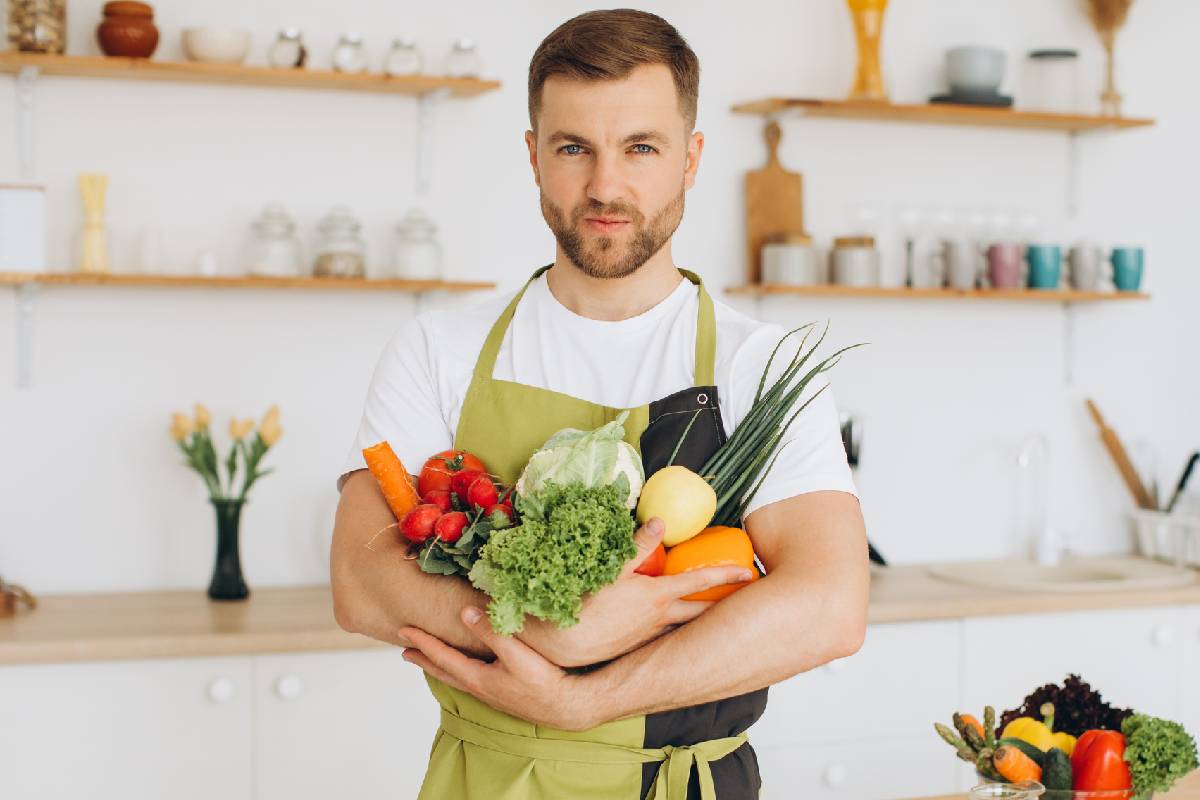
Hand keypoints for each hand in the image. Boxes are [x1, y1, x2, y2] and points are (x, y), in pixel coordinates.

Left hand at [400, 607, 597, 730]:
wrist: (565, 708)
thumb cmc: (542, 681)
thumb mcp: (516, 653)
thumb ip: (490, 632)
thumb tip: (465, 612)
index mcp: (476, 677)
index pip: (442, 656)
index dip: (423, 642)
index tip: (404, 630)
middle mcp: (478, 688)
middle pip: (442, 671)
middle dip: (423, 658)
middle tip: (405, 651)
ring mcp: (490, 693)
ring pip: (455, 677)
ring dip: (438, 666)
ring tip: (429, 660)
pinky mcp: (501, 694)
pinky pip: (468, 680)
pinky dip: (457, 671)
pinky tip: (465, 669)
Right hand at [517, 517, 754, 667]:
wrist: (568, 644)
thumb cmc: (588, 604)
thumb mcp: (612, 569)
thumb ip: (638, 545)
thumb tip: (660, 521)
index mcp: (658, 595)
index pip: (700, 581)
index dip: (726, 575)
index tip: (748, 572)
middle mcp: (661, 617)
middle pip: (703, 610)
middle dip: (726, 603)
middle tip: (746, 598)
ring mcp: (652, 634)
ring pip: (688, 625)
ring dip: (705, 618)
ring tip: (719, 611)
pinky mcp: (640, 645)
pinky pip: (668, 634)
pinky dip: (681, 627)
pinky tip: (678, 624)